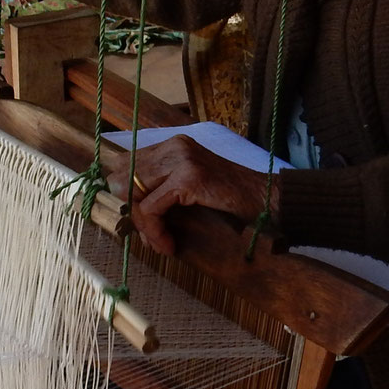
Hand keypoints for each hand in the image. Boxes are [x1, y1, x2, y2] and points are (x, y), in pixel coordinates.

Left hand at [107, 136, 275, 257]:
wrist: (266, 199)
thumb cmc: (231, 199)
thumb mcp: (190, 187)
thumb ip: (162, 189)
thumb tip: (128, 211)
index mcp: (172, 145)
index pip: (125, 163)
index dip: (124, 195)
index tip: (139, 222)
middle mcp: (174, 146)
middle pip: (122, 176)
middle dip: (130, 211)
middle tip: (149, 237)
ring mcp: (181, 159)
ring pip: (132, 191)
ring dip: (142, 224)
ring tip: (160, 243)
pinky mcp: (188, 178)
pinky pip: (151, 207)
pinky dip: (154, 230)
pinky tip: (168, 244)